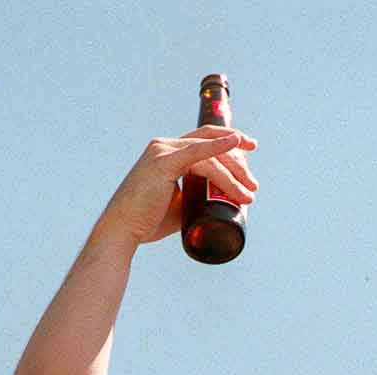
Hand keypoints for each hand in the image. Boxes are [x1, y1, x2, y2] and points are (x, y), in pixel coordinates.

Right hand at [93, 127, 257, 247]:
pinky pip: (198, 152)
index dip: (229, 144)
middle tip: (253, 183)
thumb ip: (196, 197)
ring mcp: (163, 151)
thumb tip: (220, 204)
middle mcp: (164, 146)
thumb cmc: (147, 220)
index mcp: (168, 153)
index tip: (249, 154)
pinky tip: (236, 143)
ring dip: (233, 172)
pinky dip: (218, 147)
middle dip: (238, 159)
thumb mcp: (180, 205)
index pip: (205, 142)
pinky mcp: (164, 161)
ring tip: (248, 192)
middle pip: (211, 143)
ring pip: (209, 154)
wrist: (124, 229)